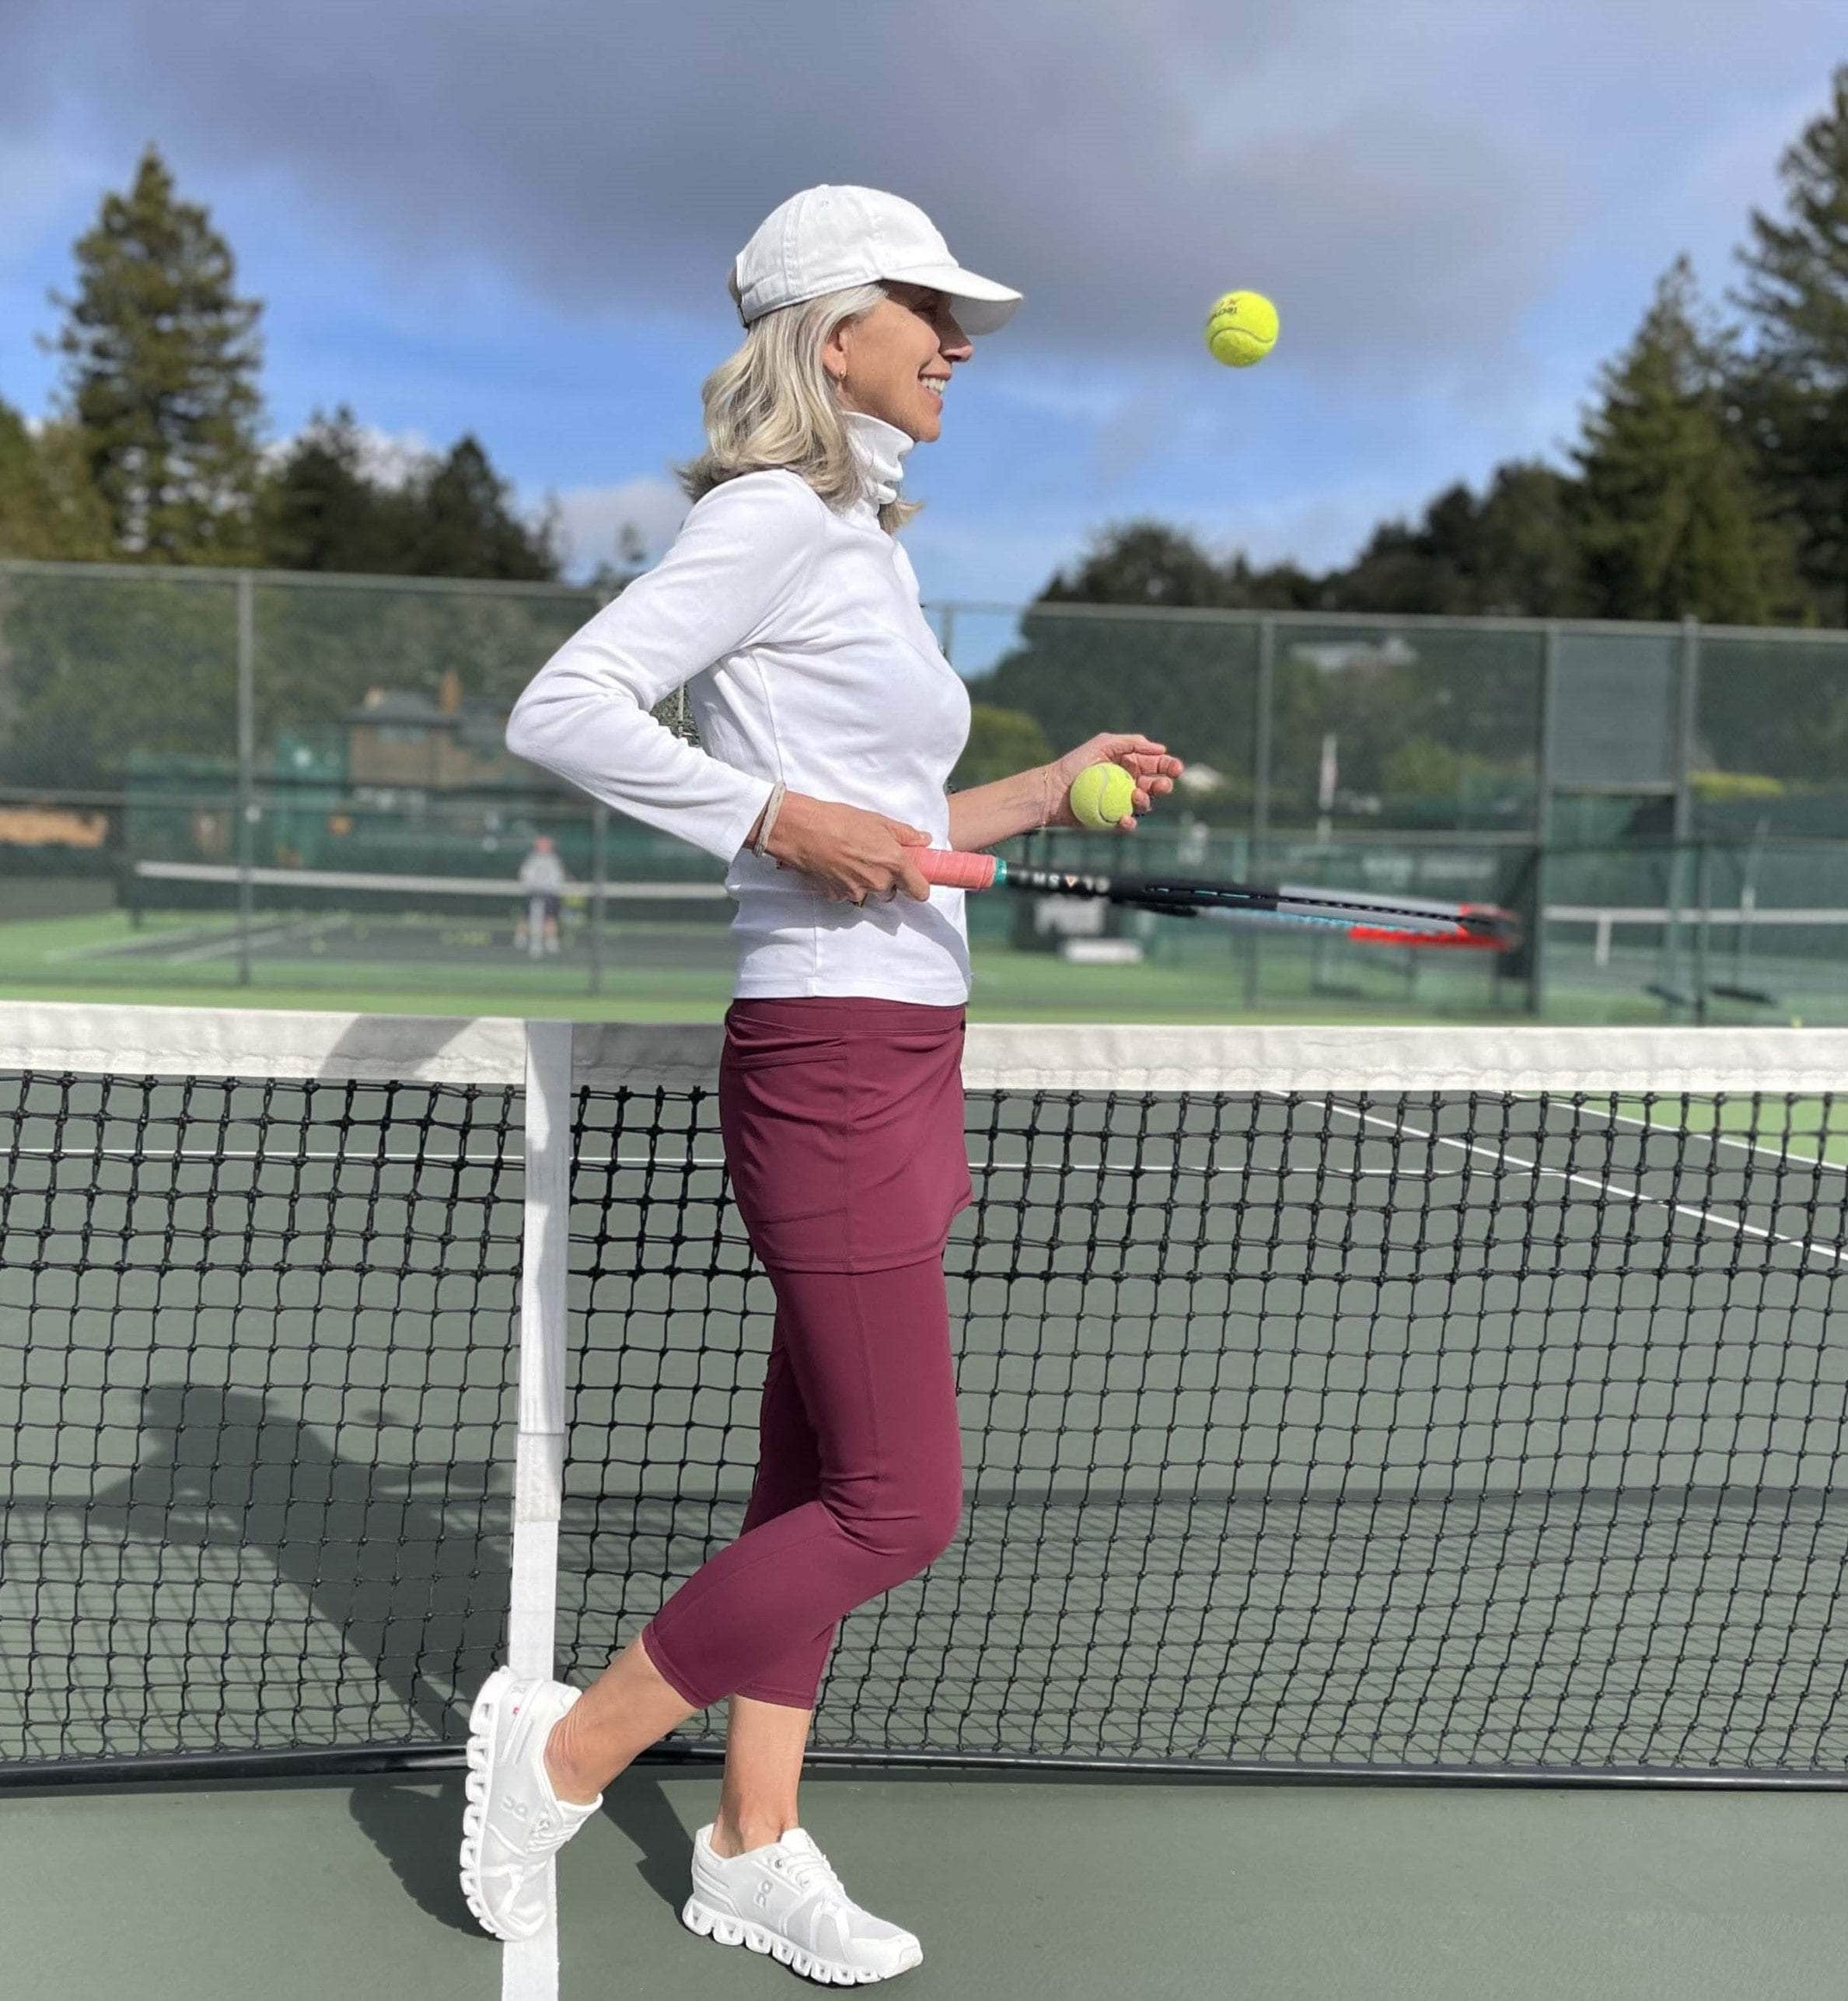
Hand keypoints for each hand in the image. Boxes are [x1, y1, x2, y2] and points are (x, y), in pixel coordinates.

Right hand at [758, 791, 933, 904]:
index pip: (920, 892)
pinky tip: (835, 866)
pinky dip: (843, 884)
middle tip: (871, 859)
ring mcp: (857, 892)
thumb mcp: (878, 821)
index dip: (917, 886)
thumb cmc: (841, 820)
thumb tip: (924, 840)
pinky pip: (847, 894)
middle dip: (885, 881)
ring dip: (864, 882)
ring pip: (868, 894)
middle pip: (891, 893)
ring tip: (849, 860)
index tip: (911, 879)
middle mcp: (878, 883)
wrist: (803, 830)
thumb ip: (905, 834)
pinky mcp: (836, 896)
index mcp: (894, 863)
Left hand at [1038, 733, 1183, 830]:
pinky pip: (1127, 824)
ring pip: (1145, 805)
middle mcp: (1129, 784)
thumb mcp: (1102, 744)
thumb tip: (1160, 748)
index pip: (1157, 765)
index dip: (1170, 767)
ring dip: (1146, 801)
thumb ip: (1131, 742)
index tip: (1176, 769)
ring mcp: (1121, 803)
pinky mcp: (1111, 820)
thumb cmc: (1075, 764)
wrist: (1052, 790)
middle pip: (1156, 786)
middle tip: (1163, 785)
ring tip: (1136, 796)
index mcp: (1130, 765)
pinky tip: (1125, 819)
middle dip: (1164, 785)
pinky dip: (1129, 823)